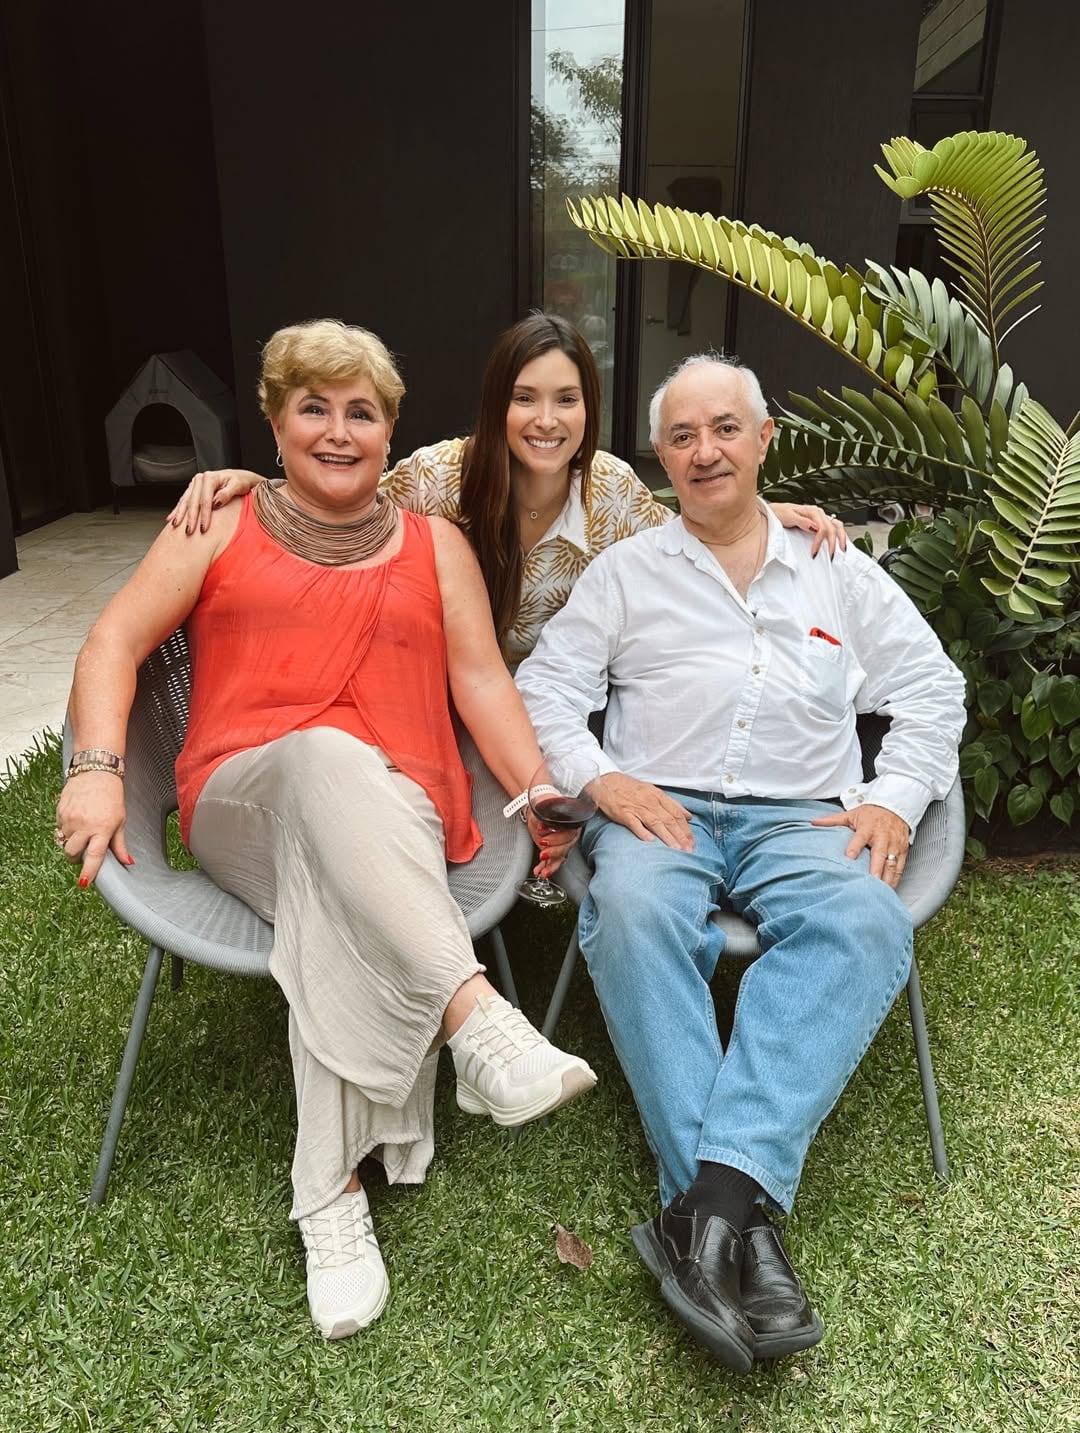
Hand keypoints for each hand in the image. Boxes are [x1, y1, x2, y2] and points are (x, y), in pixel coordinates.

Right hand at [55, 772, 131, 886]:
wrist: (96, 772)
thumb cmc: (111, 796)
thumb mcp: (120, 820)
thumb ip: (120, 844)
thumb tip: (127, 863)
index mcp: (102, 829)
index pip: (94, 856)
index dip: (89, 870)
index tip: (84, 882)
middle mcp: (84, 825)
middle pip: (72, 853)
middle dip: (75, 858)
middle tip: (83, 851)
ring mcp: (70, 818)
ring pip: (63, 842)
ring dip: (71, 842)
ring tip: (82, 830)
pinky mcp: (60, 811)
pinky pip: (59, 828)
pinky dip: (66, 829)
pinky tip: (76, 819)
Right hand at [166, 469, 261, 533]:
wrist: (241, 478)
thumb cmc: (241, 482)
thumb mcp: (238, 486)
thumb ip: (227, 493)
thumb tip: (216, 502)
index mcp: (210, 478)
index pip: (205, 500)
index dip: (204, 515)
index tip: (204, 528)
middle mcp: (200, 479)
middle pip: (193, 501)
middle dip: (190, 518)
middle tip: (189, 531)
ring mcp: (195, 484)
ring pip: (185, 501)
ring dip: (180, 514)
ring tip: (175, 526)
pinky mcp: (193, 489)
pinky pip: (184, 500)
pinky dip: (177, 510)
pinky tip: (172, 518)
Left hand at [525, 808, 578, 876]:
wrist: (538, 810)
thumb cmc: (544, 806)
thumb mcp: (542, 806)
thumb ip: (543, 814)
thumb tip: (542, 823)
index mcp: (570, 822)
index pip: (568, 832)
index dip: (557, 836)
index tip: (541, 832)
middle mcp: (569, 834)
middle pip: (566, 846)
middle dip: (554, 852)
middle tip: (543, 854)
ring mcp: (562, 844)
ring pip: (561, 857)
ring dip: (552, 865)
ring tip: (543, 872)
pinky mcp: (554, 852)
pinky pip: (553, 862)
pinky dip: (546, 868)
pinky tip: (539, 872)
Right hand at [588, 773, 692, 849]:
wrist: (607, 783)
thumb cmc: (631, 789)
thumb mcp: (654, 792)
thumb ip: (672, 804)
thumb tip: (688, 816)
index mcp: (659, 796)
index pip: (677, 814)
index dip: (686, 829)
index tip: (692, 841)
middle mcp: (650, 802)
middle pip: (669, 820)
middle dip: (680, 836)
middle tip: (688, 849)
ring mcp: (637, 808)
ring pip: (656, 823)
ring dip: (667, 837)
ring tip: (676, 849)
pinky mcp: (624, 813)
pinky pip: (634, 824)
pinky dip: (642, 832)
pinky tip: (650, 841)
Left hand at [771, 503, 846, 557]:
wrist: (775, 511)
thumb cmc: (780, 513)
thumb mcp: (788, 516)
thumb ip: (802, 521)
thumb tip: (814, 527)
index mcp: (812, 511)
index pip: (821, 528)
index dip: (819, 542)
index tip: (814, 553)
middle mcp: (819, 513)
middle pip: (832, 528)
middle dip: (832, 543)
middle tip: (831, 556)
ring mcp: (821, 517)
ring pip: (837, 526)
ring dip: (841, 538)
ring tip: (842, 549)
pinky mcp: (820, 521)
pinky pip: (835, 527)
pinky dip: (840, 534)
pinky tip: (840, 542)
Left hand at [811, 802, 908, 887]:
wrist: (894, 807)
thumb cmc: (871, 813)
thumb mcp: (852, 814)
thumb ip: (833, 820)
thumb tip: (813, 822)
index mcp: (868, 828)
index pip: (860, 838)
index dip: (855, 847)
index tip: (849, 857)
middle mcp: (883, 837)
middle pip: (880, 854)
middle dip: (876, 868)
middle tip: (872, 881)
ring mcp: (894, 845)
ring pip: (892, 863)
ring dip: (887, 878)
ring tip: (881, 891)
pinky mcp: (903, 851)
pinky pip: (900, 867)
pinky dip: (896, 878)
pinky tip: (889, 888)